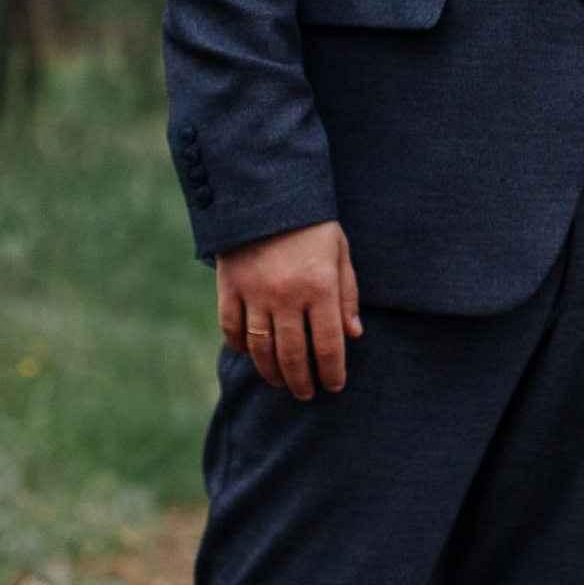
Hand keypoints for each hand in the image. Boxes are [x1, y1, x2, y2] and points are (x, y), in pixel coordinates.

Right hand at [217, 221, 362, 400]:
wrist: (264, 192)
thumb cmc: (311, 223)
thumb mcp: (339, 252)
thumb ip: (347, 295)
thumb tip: (354, 334)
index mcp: (319, 286)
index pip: (328, 344)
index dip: (332, 372)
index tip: (334, 386)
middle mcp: (286, 295)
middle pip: (293, 355)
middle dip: (302, 381)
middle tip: (307, 393)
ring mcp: (254, 293)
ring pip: (262, 349)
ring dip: (273, 373)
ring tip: (283, 382)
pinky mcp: (229, 288)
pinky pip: (232, 329)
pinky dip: (242, 347)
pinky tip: (253, 355)